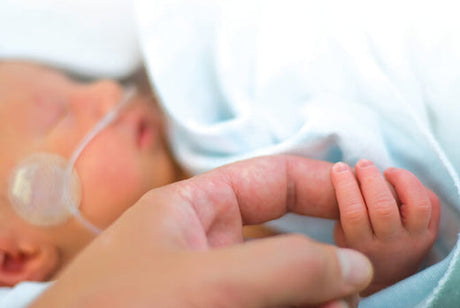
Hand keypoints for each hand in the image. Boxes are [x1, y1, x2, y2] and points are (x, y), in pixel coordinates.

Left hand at [31, 155, 371, 307]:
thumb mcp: (207, 281)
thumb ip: (284, 267)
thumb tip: (355, 265)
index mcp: (194, 206)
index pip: (271, 177)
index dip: (321, 182)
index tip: (366, 200)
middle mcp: (204, 240)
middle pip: (283, 229)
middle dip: (326, 245)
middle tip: (363, 267)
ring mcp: (210, 281)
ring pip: (280, 274)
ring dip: (317, 287)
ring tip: (345, 301)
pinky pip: (266, 300)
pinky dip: (298, 305)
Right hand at [331, 159, 439, 295]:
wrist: (387, 279)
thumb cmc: (358, 250)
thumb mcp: (342, 238)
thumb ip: (341, 213)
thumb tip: (344, 177)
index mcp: (362, 246)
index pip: (353, 212)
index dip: (344, 185)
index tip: (338, 168)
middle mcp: (390, 244)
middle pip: (383, 207)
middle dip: (370, 178)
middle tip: (362, 164)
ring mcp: (414, 240)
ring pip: (416, 205)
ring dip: (402, 180)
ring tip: (388, 171)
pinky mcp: (431, 235)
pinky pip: (433, 205)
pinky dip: (418, 187)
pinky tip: (401, 182)